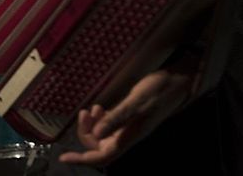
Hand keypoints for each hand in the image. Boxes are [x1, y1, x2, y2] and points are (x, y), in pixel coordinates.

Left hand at [58, 62, 196, 165]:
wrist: (179, 82)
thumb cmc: (159, 90)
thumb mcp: (136, 102)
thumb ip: (117, 118)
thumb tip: (96, 135)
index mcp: (130, 136)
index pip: (102, 157)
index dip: (82, 159)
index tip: (64, 157)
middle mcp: (128, 136)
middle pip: (99, 147)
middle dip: (86, 133)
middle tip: (85, 112)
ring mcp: (129, 128)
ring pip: (103, 136)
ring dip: (93, 125)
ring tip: (93, 108)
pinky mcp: (131, 119)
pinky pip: (110, 127)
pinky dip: (101, 120)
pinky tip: (101, 107)